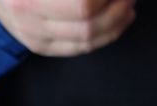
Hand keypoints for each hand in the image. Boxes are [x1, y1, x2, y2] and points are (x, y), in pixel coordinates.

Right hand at [0, 0, 136, 56]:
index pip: (83, 5)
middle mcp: (29, 20)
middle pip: (87, 24)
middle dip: (116, 8)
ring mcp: (34, 38)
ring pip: (87, 40)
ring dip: (116, 23)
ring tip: (128, 5)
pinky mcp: (41, 48)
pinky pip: (80, 49)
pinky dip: (106, 36)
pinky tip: (119, 21)